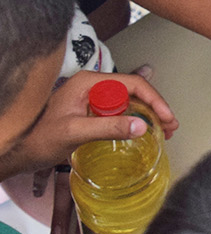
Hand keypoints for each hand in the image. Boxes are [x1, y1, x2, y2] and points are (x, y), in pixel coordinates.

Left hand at [1, 69, 179, 181]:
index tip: (166, 117)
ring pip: (129, 101)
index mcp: (89, 83)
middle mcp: (92, 86)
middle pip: (134, 91)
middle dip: (155, 108)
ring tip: (163, 132)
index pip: (131, 83)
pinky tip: (142, 132)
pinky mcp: (90, 110)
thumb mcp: (74, 133)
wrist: (16, 151)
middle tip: (170, 127)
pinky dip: (134, 121)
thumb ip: (108, 128)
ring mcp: (91, 98)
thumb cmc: (37, 139)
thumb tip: (142, 126)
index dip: (153, 99)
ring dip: (147, 116)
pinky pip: (119, 111)